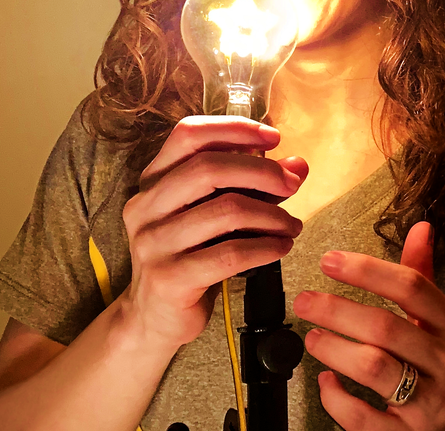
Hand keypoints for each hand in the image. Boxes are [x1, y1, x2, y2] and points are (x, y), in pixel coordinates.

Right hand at [120, 116, 306, 351]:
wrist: (155, 317)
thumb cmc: (192, 254)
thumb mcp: (219, 212)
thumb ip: (256, 185)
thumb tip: (299, 165)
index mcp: (153, 180)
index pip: (188, 134)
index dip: (234, 128)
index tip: (274, 138)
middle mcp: (145, 206)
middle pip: (209, 168)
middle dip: (262, 172)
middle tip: (292, 185)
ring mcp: (152, 243)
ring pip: (225, 211)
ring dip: (272, 215)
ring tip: (292, 225)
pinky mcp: (168, 278)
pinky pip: (230, 254)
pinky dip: (265, 247)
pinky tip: (282, 247)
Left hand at [294, 221, 444, 430]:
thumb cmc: (444, 368)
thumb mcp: (443, 324)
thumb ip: (424, 277)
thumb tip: (421, 227)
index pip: (413, 288)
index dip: (367, 270)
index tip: (330, 261)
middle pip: (387, 327)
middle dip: (338, 310)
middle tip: (306, 301)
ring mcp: (429, 403)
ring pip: (375, 369)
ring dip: (335, 349)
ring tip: (312, 337)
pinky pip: (363, 418)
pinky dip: (337, 398)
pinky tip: (326, 381)